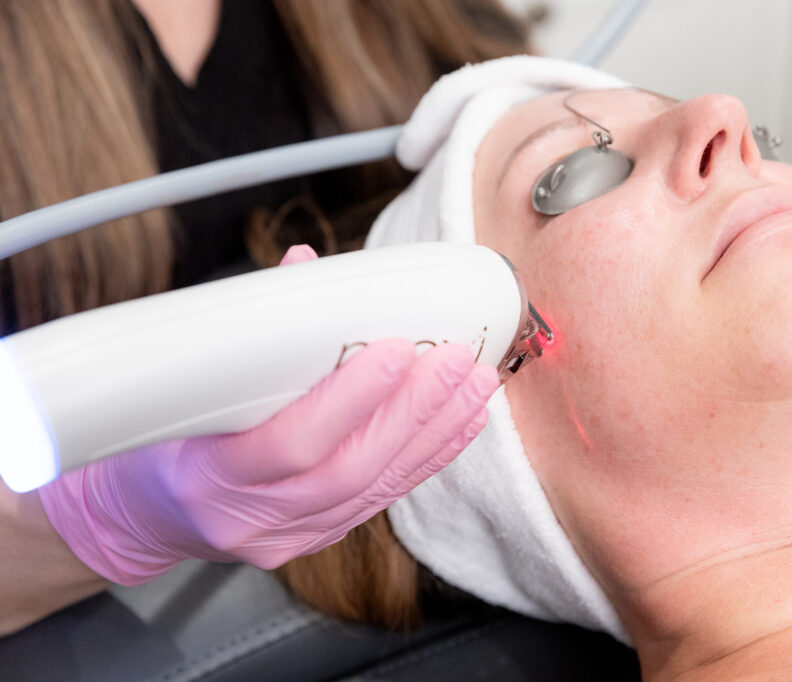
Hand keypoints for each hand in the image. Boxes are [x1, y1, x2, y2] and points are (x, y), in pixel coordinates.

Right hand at [38, 245, 498, 583]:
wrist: (147, 516)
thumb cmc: (160, 442)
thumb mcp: (184, 386)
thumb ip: (248, 328)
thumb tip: (305, 266)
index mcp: (209, 476)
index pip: (293, 444)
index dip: (352, 399)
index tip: (397, 350)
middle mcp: (255, 519)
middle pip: (353, 468)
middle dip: (415, 410)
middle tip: (456, 359)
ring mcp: (292, 537)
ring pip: (380, 485)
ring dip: (437, 430)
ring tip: (475, 383)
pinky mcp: (322, 537)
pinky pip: (387, 497)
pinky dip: (431, 455)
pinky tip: (464, 422)